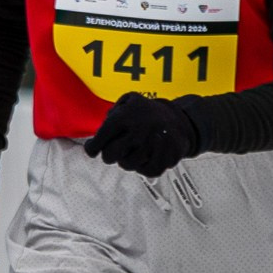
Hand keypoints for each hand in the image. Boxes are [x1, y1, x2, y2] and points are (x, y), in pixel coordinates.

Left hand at [81, 93, 200, 177]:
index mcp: (126, 115)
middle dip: (108, 156)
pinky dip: (142, 168)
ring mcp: (154, 143)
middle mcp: (139, 129)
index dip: (93, 148)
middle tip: (112, 153)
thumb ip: (111, 114)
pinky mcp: (167, 156)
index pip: (101, 137)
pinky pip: (146, 172)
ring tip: (131, 153)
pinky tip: (144, 159)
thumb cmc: (146, 113)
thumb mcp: (129, 101)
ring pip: (127, 165)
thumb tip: (99, 134)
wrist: (180, 119)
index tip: (92, 150)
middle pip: (110, 155)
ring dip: (125, 161)